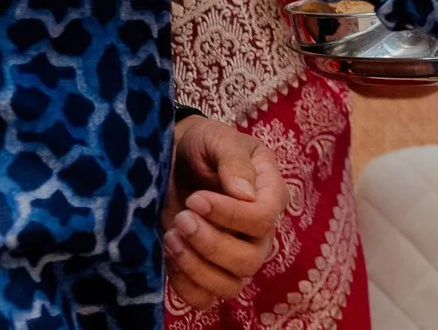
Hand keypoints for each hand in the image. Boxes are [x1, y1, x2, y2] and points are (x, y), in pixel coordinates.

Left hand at [162, 114, 289, 308]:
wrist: (173, 158)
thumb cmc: (202, 145)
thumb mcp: (218, 139)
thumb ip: (234, 161)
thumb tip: (246, 196)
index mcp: (269, 194)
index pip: (264, 219)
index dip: (231, 215)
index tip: (196, 199)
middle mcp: (258, 232)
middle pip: (250, 259)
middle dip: (212, 244)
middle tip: (182, 218)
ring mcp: (234, 256)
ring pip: (230, 285)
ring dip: (197, 267)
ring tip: (171, 237)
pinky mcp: (207, 272)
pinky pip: (205, 298)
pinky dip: (185, 286)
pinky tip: (168, 255)